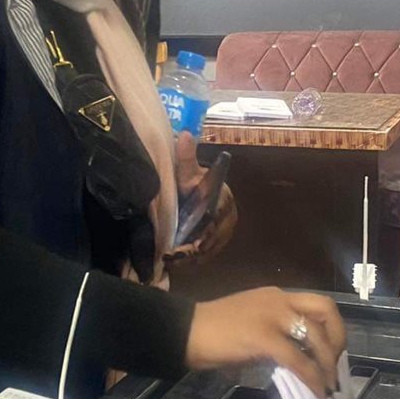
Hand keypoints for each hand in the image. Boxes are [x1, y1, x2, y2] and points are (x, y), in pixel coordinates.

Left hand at [166, 132, 237, 264]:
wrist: (199, 191)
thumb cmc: (193, 181)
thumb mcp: (187, 171)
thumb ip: (185, 158)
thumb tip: (185, 135)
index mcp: (224, 200)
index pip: (214, 222)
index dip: (198, 236)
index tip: (181, 246)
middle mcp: (229, 219)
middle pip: (210, 240)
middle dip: (190, 251)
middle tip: (170, 256)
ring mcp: (225, 234)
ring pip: (208, 251)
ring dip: (189, 258)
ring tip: (170, 261)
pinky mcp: (218, 244)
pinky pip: (206, 256)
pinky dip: (192, 261)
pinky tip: (176, 263)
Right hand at [185, 288, 345, 398]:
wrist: (184, 332)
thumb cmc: (212, 331)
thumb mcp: (250, 323)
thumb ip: (274, 333)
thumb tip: (294, 358)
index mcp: (276, 295)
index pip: (318, 303)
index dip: (333, 327)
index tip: (333, 349)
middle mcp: (279, 300)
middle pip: (325, 310)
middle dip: (338, 339)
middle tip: (335, 364)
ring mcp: (272, 317)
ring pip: (315, 336)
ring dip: (327, 363)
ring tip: (328, 385)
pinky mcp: (263, 338)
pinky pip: (297, 360)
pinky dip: (311, 377)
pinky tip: (316, 391)